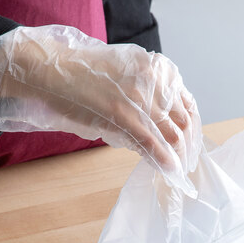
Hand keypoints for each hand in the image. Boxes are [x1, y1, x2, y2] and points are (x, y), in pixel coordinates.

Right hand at [0, 25, 201, 193]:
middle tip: (186, 164)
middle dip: (188, 148)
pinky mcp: (124, 117)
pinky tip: (170, 172)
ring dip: (179, 158)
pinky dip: (165, 161)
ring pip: (173, 136)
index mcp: (157, 70)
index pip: (188, 105)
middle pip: (185, 123)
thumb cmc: (82, 75)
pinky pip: (154, 144)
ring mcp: (140, 99)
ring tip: (178, 171)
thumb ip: (147, 95)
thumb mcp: (125, 74)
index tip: (190, 145)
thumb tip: (160, 125)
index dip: (192, 130)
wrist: (51, 69)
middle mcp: (155, 82)